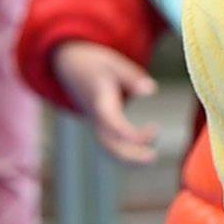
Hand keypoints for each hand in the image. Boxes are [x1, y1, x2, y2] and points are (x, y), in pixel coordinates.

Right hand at [50, 38, 161, 162]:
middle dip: (129, 156)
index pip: (110, 119)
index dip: (125, 131)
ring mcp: (96, 125)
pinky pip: (112, 148)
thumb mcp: (113, 64)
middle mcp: (95, 117)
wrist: (70, 69)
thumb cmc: (96, 65)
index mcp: (99, 99)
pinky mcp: (99, 129)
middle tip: (153, 156)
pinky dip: (129, 153)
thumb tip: (151, 90)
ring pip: (110, 151)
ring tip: (152, 155)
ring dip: (131, 159)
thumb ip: (132, 77)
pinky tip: (147, 143)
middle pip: (108, 144)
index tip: (145, 135)